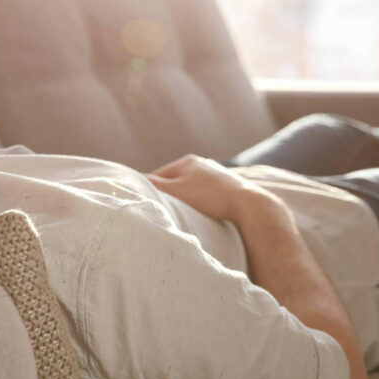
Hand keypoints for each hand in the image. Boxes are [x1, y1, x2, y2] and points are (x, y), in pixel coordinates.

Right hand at [144, 154, 259, 220]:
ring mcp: (215, 176)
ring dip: (183, 202)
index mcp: (186, 162)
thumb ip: (153, 187)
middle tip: (160, 212)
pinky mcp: (227, 189)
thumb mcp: (175, 192)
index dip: (149, 191)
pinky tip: (199, 215)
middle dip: (167, 197)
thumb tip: (131, 182)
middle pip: (174, 183)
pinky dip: (198, 205)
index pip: (158, 176)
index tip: (143, 205)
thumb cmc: (209, 197)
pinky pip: (204, 197)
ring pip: (190, 190)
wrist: (247, 204)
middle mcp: (201, 164)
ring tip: (180, 216)